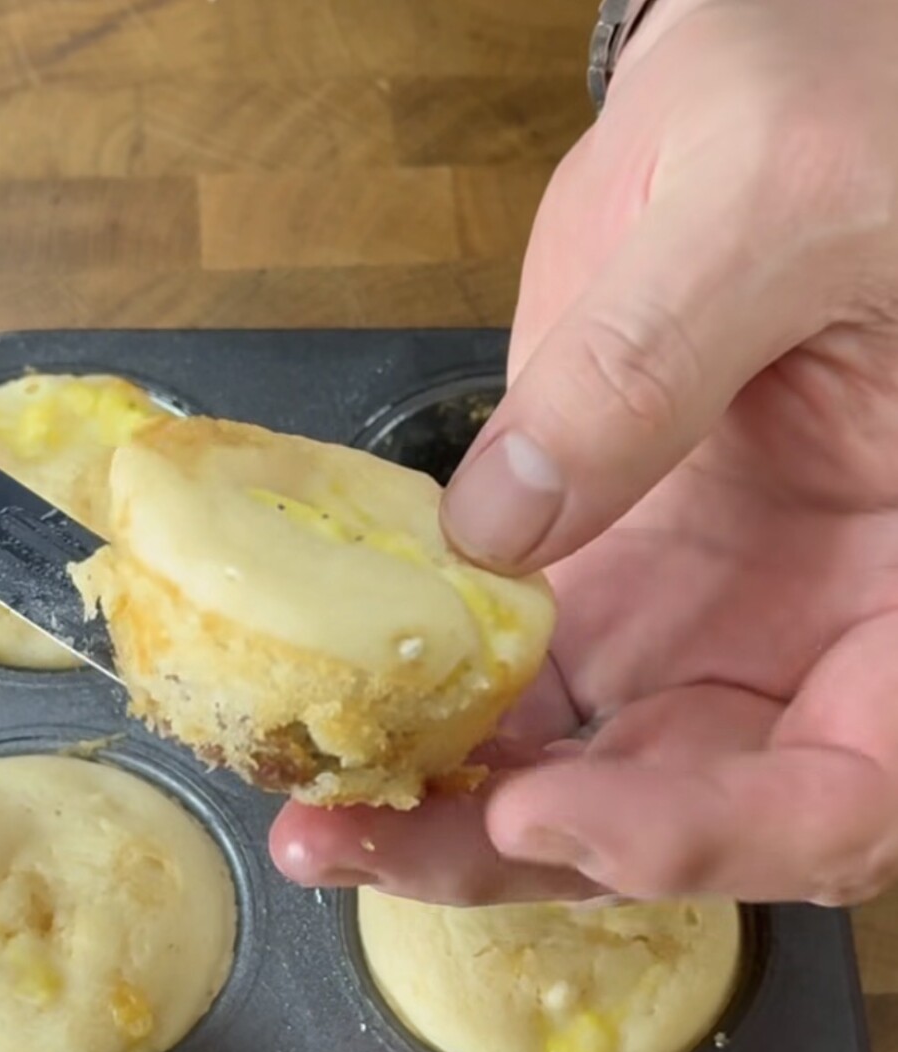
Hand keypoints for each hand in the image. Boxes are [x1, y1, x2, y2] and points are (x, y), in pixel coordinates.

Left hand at [272, 0, 897, 906]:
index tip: (549, 811)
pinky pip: (525, 706)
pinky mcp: (615, 597)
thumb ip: (646, 364)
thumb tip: (495, 528)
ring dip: (454, 820)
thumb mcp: (774, 200)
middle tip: (364, 840)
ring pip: (594, 784)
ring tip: (315, 821)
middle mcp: (820, 641)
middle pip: (697, 818)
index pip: (845, 787)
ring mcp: (714, 628)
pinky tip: (335, 732)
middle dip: (530, 851)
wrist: (782, 90)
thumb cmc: (846, 112)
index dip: (707, 837)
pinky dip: (435, 735)